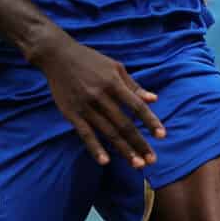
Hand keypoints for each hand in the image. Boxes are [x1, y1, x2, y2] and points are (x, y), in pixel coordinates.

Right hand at [31, 35, 165, 167]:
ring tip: (137, 164)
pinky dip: (95, 148)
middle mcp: (100, 96)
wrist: (57, 56)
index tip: (162, 135)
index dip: (150, 121)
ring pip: (108, 132)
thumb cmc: (90, 60)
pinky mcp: (71, 114)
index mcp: (113, 83)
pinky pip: (85, 134)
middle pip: (124, 124)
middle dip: (139, 143)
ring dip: (124, 149)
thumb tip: (154, 99)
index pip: (136, 105)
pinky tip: (105, 161)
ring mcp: (85, 106)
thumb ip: (134, 85)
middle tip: (152, 160)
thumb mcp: (115, 67)